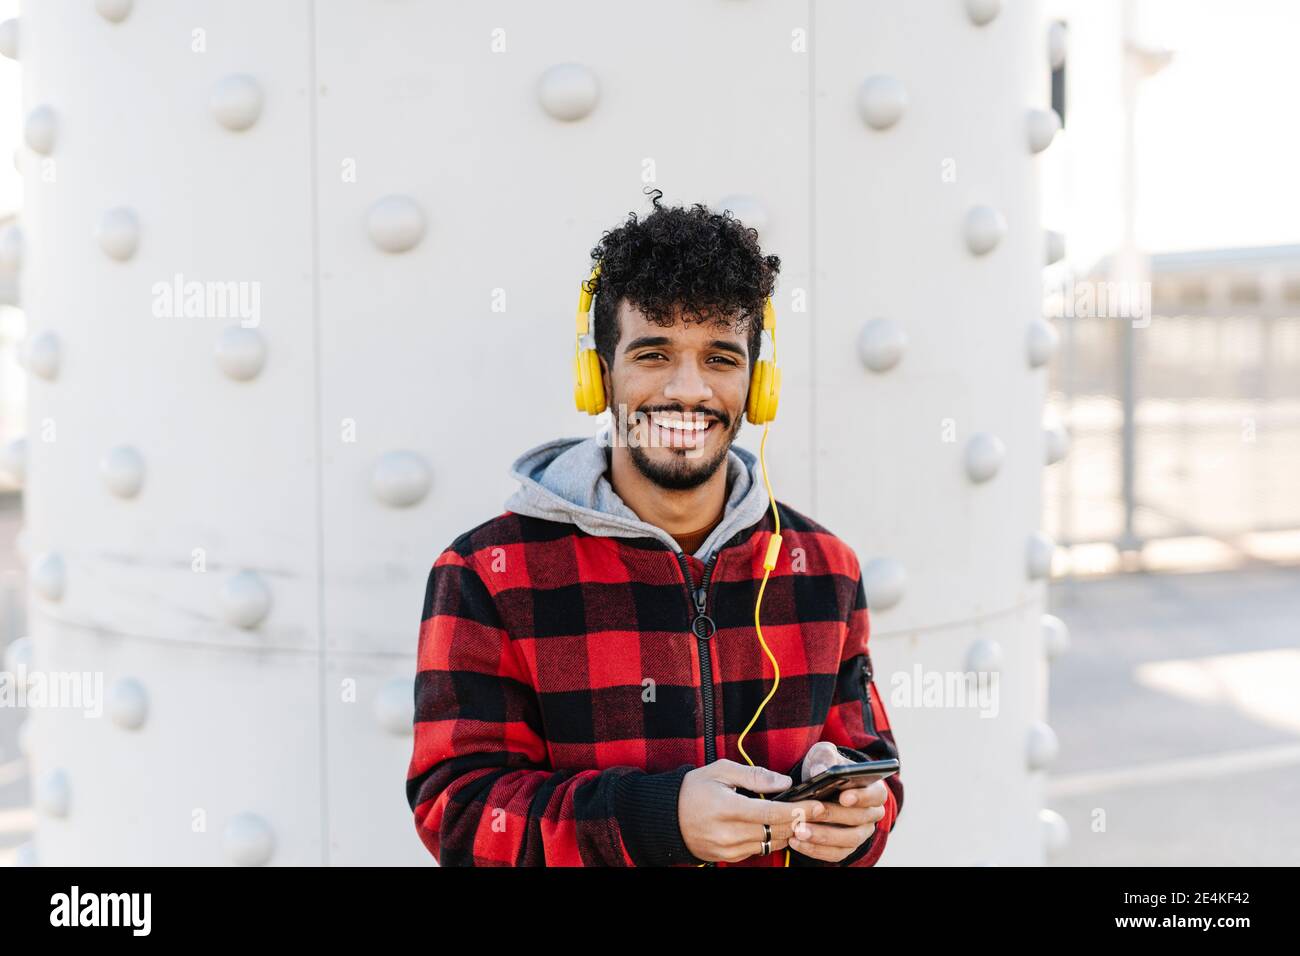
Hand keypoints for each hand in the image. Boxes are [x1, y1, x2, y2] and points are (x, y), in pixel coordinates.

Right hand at [678, 759, 831, 863]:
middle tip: (817, 810)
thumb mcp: (720, 771)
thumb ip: (754, 776)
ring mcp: (728, 849)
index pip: (772, 812)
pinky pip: (758, 850)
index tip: (818, 805)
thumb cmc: (694, 789)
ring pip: (771, 843)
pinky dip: (771, 839)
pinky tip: (776, 826)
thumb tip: (785, 782)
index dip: (798, 810)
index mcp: (727, 808)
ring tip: (798, 817)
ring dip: (787, 831)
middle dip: (799, 821)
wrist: (667, 817)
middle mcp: (729, 833)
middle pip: (776, 831)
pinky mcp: (728, 857)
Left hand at [789, 742, 888, 862]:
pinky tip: (796, 842)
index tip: (843, 797)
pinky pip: (834, 853)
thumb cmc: (823, 767)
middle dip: (833, 817)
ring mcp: (860, 833)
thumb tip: (821, 770)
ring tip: (798, 830)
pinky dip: (815, 850)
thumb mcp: (822, 755)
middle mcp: (871, 814)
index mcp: (873, 789)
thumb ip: (824, 757)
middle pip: (858, 819)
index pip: (875, 795)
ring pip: (847, 840)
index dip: (861, 797)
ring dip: (822, 837)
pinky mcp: (845, 848)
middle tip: (811, 813)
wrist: (815, 786)